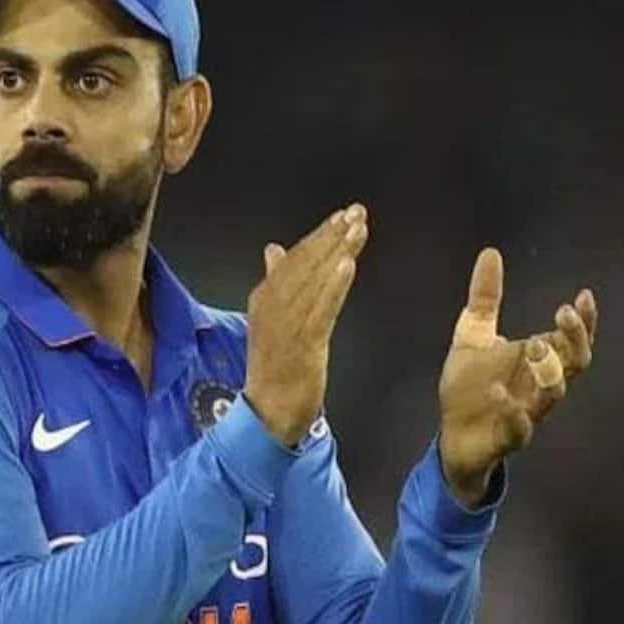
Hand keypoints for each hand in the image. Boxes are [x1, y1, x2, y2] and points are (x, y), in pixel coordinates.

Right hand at [244, 204, 369, 446]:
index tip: (343, 215)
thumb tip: (274, 249)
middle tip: (357, 212)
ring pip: (315, 281)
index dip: (319, 235)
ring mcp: (288, 324)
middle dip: (332, 235)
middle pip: (306, 263)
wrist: (269, 410)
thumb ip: (276, 282)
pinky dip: (334, 287)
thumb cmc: (275, 365)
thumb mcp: (271, 319)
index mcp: (265, 297)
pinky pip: (321, 310)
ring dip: (337, 253)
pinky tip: (348, 266)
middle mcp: (273, 305)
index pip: (295, 258)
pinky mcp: (304, 343)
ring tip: (357, 229)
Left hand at [438, 248, 598, 505]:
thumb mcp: (473, 334)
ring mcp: (526, 412)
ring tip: (533, 344)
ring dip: (549, 371)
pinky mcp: (506, 437)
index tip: (583, 296)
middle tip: (562, 315)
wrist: (453, 435)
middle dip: (573, 340)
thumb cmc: (471, 386)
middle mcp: (539, 386)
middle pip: (573, 364)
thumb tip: (490, 252)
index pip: (571, 340)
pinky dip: (513, 412)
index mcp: (537, 362)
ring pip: (552, 396)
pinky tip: (500, 393)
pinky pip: (518, 429)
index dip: (584, 322)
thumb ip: (485, 298)